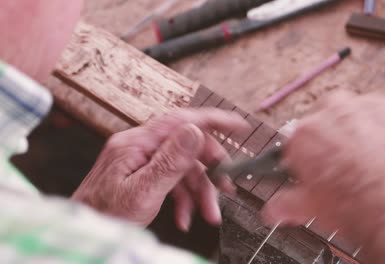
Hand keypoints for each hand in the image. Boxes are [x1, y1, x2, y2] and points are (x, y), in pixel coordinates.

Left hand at [72, 108, 248, 229]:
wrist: (87, 232)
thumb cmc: (104, 216)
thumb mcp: (142, 192)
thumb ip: (170, 162)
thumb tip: (193, 132)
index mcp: (137, 144)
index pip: (181, 120)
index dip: (213, 120)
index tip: (238, 125)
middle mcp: (140, 146)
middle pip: (187, 146)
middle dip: (210, 170)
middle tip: (225, 187)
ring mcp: (141, 160)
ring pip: (183, 167)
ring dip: (200, 191)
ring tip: (209, 213)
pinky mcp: (143, 174)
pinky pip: (172, 180)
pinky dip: (184, 197)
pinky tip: (186, 216)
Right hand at [262, 91, 384, 262]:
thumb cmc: (356, 206)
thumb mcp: (312, 209)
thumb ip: (286, 203)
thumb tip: (274, 208)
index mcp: (305, 133)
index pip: (299, 140)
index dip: (309, 158)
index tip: (318, 170)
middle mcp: (333, 110)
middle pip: (330, 122)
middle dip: (336, 140)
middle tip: (349, 167)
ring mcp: (369, 105)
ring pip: (361, 115)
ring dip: (366, 132)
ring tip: (377, 161)